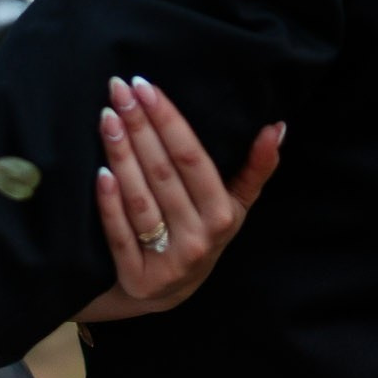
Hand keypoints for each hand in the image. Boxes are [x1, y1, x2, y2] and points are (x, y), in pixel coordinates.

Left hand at [73, 76, 281, 322]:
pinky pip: (120, 235)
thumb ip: (257, 167)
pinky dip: (109, 203)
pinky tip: (100, 171)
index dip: (168, 121)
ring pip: (140, 200)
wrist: (168, 292)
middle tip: (118, 89)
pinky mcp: (137, 278)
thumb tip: (277, 126)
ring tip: (107, 117)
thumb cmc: (203, 230)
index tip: (145, 86)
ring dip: (121, 155)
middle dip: (139, 127)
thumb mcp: (235, 203)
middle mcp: (199, 240)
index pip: (192, 159)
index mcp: (223, 215)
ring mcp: (168, 262)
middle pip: (163, 174)